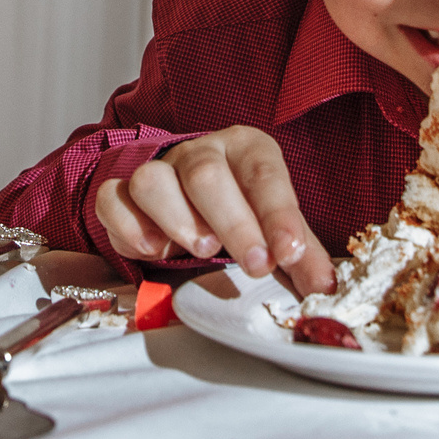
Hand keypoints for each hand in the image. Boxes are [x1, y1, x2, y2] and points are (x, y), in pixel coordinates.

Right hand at [92, 126, 333, 294]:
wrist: (192, 200)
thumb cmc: (243, 212)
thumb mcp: (276, 229)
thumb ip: (299, 255)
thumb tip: (325, 288)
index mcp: (246, 150)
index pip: (264, 173)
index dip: (278, 213)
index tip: (288, 253)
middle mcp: (200, 152)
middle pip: (207, 175)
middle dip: (233, 222)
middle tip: (255, 264)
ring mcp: (159, 169)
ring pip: (152, 180)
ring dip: (178, 219)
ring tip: (202, 249)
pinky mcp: (123, 193)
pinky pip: (113, 199)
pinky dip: (129, 226)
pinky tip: (154, 250)